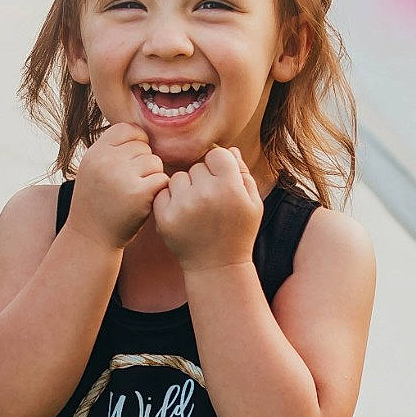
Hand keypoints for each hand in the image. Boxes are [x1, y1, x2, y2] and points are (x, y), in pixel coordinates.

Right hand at [64, 121, 168, 250]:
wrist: (90, 237)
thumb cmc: (97, 202)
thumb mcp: (94, 168)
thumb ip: (112, 149)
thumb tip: (143, 131)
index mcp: (95, 152)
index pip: (128, 129)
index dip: (136, 142)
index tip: (132, 161)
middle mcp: (106, 161)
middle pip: (144, 147)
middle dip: (143, 163)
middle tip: (130, 183)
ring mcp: (122, 176)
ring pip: (155, 162)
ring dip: (152, 177)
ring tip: (136, 192)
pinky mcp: (139, 193)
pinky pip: (162, 179)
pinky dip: (159, 190)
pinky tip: (145, 201)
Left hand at [153, 145, 262, 271]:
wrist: (217, 267)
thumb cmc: (238, 233)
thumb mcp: (253, 204)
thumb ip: (243, 173)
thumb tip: (229, 149)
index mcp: (230, 187)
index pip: (216, 155)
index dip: (219, 167)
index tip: (221, 182)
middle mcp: (205, 194)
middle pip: (196, 166)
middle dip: (202, 179)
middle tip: (210, 202)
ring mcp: (182, 206)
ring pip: (177, 178)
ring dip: (184, 188)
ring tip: (196, 208)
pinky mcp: (164, 217)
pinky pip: (162, 192)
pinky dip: (170, 200)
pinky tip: (183, 214)